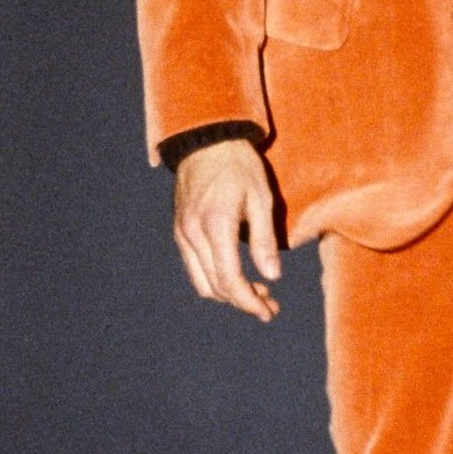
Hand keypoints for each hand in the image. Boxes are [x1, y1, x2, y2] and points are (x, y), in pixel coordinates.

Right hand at [173, 137, 280, 321]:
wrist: (206, 141)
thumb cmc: (239, 166)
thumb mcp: (261, 198)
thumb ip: (265, 239)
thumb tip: (272, 276)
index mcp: (215, 225)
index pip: (229, 279)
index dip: (249, 302)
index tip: (268, 312)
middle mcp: (193, 233)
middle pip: (215, 286)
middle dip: (243, 302)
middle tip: (270, 306)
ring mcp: (182, 233)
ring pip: (202, 282)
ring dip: (228, 294)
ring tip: (257, 293)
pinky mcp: (179, 231)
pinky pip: (195, 267)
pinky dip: (215, 280)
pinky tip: (236, 276)